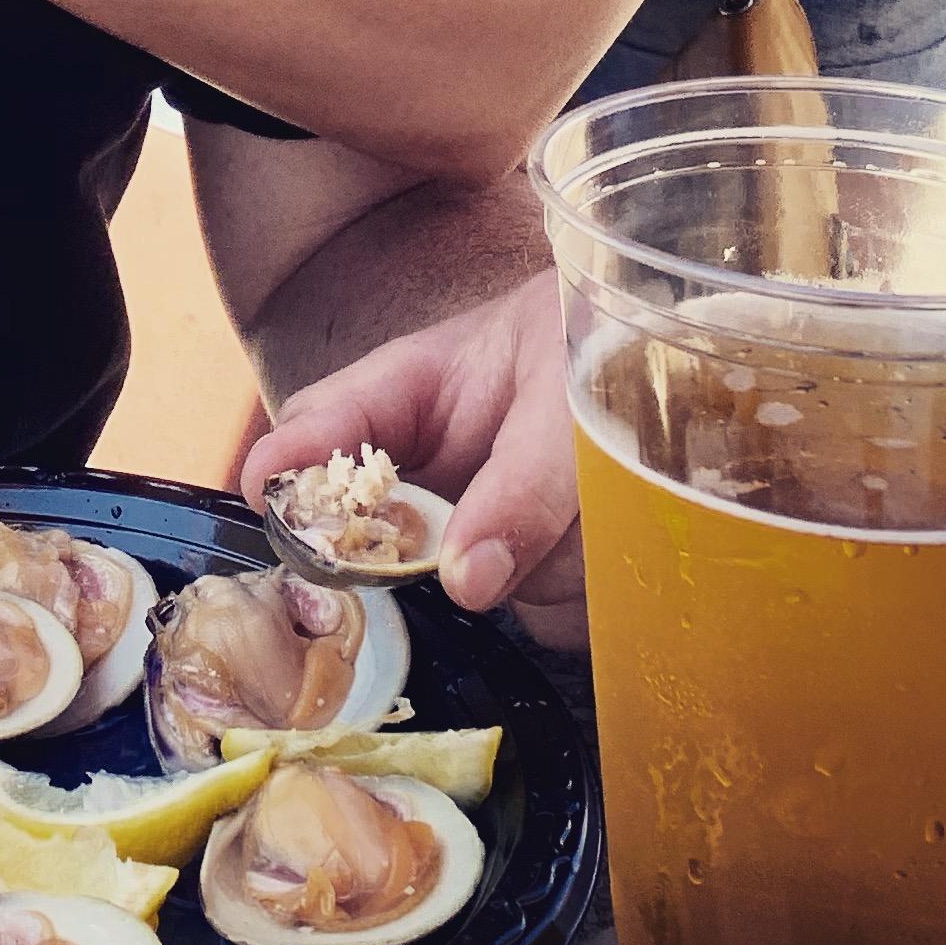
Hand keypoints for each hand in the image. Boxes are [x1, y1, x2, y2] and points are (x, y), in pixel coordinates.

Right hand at [242, 269, 585, 650]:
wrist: (678, 369)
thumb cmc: (597, 339)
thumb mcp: (563, 390)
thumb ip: (521, 482)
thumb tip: (465, 582)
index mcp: (408, 390)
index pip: (323, 422)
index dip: (287, 463)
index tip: (267, 503)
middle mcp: (427, 463)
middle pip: (368, 527)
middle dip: (392, 554)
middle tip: (420, 567)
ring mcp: (475, 520)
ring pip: (461, 578)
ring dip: (527, 566)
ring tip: (584, 511)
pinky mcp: (528, 565)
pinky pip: (534, 605)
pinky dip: (576, 586)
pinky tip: (605, 542)